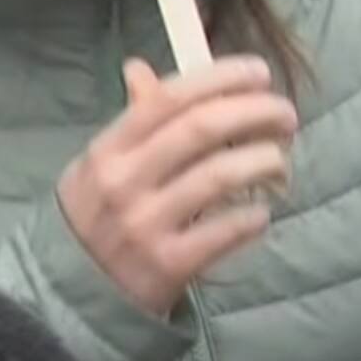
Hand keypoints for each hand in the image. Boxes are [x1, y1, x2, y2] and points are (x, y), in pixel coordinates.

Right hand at [57, 56, 297, 316]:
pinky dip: (254, 215)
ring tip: (279, 161)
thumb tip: (139, 68)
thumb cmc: (97, 216)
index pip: (168, 98)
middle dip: (254, 113)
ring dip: (263, 161)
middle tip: (285, 115)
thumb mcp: (100, 165)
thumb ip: (130, 121)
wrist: (74, 292)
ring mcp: (145, 223)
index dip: (220, 78)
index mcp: (108, 149)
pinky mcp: (169, 265)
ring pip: (219, 176)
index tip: (258, 73)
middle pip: (200, 129)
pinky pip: (226, 230)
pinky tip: (260, 212)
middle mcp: (123, 181)